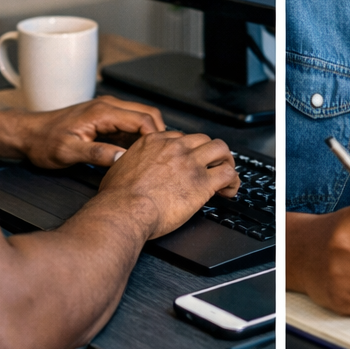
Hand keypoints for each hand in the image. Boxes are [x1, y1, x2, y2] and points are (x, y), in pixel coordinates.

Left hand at [11, 96, 165, 168]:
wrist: (28, 133)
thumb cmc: (44, 142)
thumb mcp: (68, 152)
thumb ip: (97, 153)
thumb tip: (123, 158)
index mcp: (103, 112)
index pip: (143, 119)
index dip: (155, 137)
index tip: (157, 155)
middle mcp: (108, 106)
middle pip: (147, 114)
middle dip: (157, 133)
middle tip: (159, 155)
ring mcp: (107, 110)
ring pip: (140, 117)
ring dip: (148, 134)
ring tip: (149, 156)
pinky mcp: (104, 118)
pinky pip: (129, 123)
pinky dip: (137, 136)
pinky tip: (134, 153)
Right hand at [96, 129, 238, 239]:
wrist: (124, 210)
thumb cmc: (116, 197)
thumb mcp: (118, 168)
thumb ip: (131, 163)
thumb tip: (131, 168)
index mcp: (154, 142)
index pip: (181, 137)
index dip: (188, 149)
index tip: (190, 160)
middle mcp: (175, 148)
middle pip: (204, 139)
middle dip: (210, 152)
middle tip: (212, 165)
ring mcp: (191, 163)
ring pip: (221, 149)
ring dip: (225, 161)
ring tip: (226, 173)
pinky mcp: (203, 182)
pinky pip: (228, 174)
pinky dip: (233, 181)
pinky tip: (229, 190)